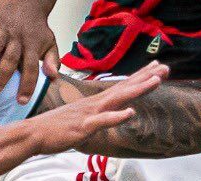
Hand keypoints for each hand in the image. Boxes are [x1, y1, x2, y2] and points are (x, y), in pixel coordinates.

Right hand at [0, 0, 60, 103]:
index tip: (21, 101)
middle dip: (2, 75)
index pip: (31, 68)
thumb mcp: (50, 41)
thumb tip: (53, 78)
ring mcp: (4, 27)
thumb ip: (52, 60)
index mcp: (33, 45)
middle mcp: (18, 37)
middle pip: (11, 59)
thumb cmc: (38, 25)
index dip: (27, 84)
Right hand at [29, 63, 168, 154]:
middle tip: (165, 68)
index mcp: (97, 101)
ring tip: (156, 81)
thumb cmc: (57, 126)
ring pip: (118, 99)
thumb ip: (97, 113)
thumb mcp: (82, 117)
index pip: (123, 86)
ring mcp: (90, 113)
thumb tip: (109, 112)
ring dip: (137, 89)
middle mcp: (96, 103)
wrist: (34, 133)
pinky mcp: (83, 126)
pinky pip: (102, 121)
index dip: (140, 77)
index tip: (156, 68)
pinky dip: (116, 116)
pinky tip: (130, 112)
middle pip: (125, 87)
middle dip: (146, 77)